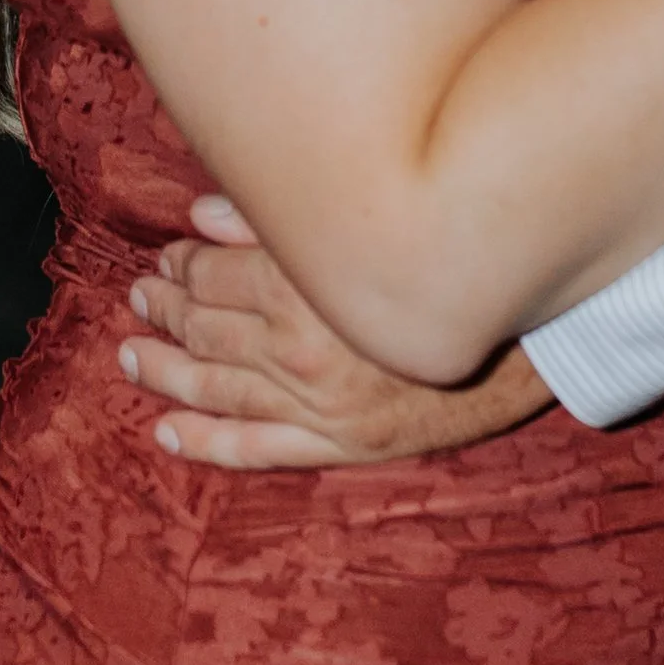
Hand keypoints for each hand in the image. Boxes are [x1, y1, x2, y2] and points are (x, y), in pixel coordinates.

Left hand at [121, 197, 555, 467]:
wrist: (530, 338)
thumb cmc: (446, 268)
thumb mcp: (364, 233)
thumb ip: (279, 222)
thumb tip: (201, 215)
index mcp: (306, 290)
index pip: (214, 276)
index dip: (181, 265)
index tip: (167, 255)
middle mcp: (303, 352)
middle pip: (207, 330)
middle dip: (165, 310)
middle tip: (139, 298)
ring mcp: (318, 406)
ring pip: (217, 389)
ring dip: (167, 372)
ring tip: (133, 356)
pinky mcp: (340, 445)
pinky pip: (256, 450)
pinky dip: (207, 443)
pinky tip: (168, 432)